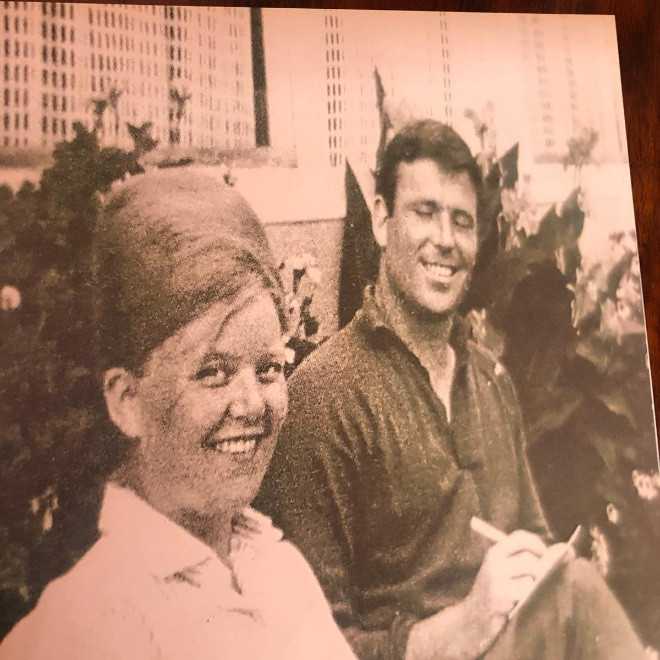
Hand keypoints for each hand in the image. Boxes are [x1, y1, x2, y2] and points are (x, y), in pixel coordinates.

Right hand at [462, 530, 546, 648]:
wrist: (475, 616)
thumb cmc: (495, 589)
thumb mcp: (502, 568)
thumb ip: (525, 556)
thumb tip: (565, 549)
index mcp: (494, 552)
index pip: (520, 537)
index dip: (537, 544)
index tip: (544, 554)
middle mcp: (494, 563)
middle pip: (529, 559)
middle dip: (539, 570)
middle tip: (536, 578)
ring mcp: (497, 581)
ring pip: (530, 577)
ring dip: (534, 586)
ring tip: (524, 592)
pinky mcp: (502, 598)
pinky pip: (526, 592)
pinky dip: (529, 597)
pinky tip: (521, 602)